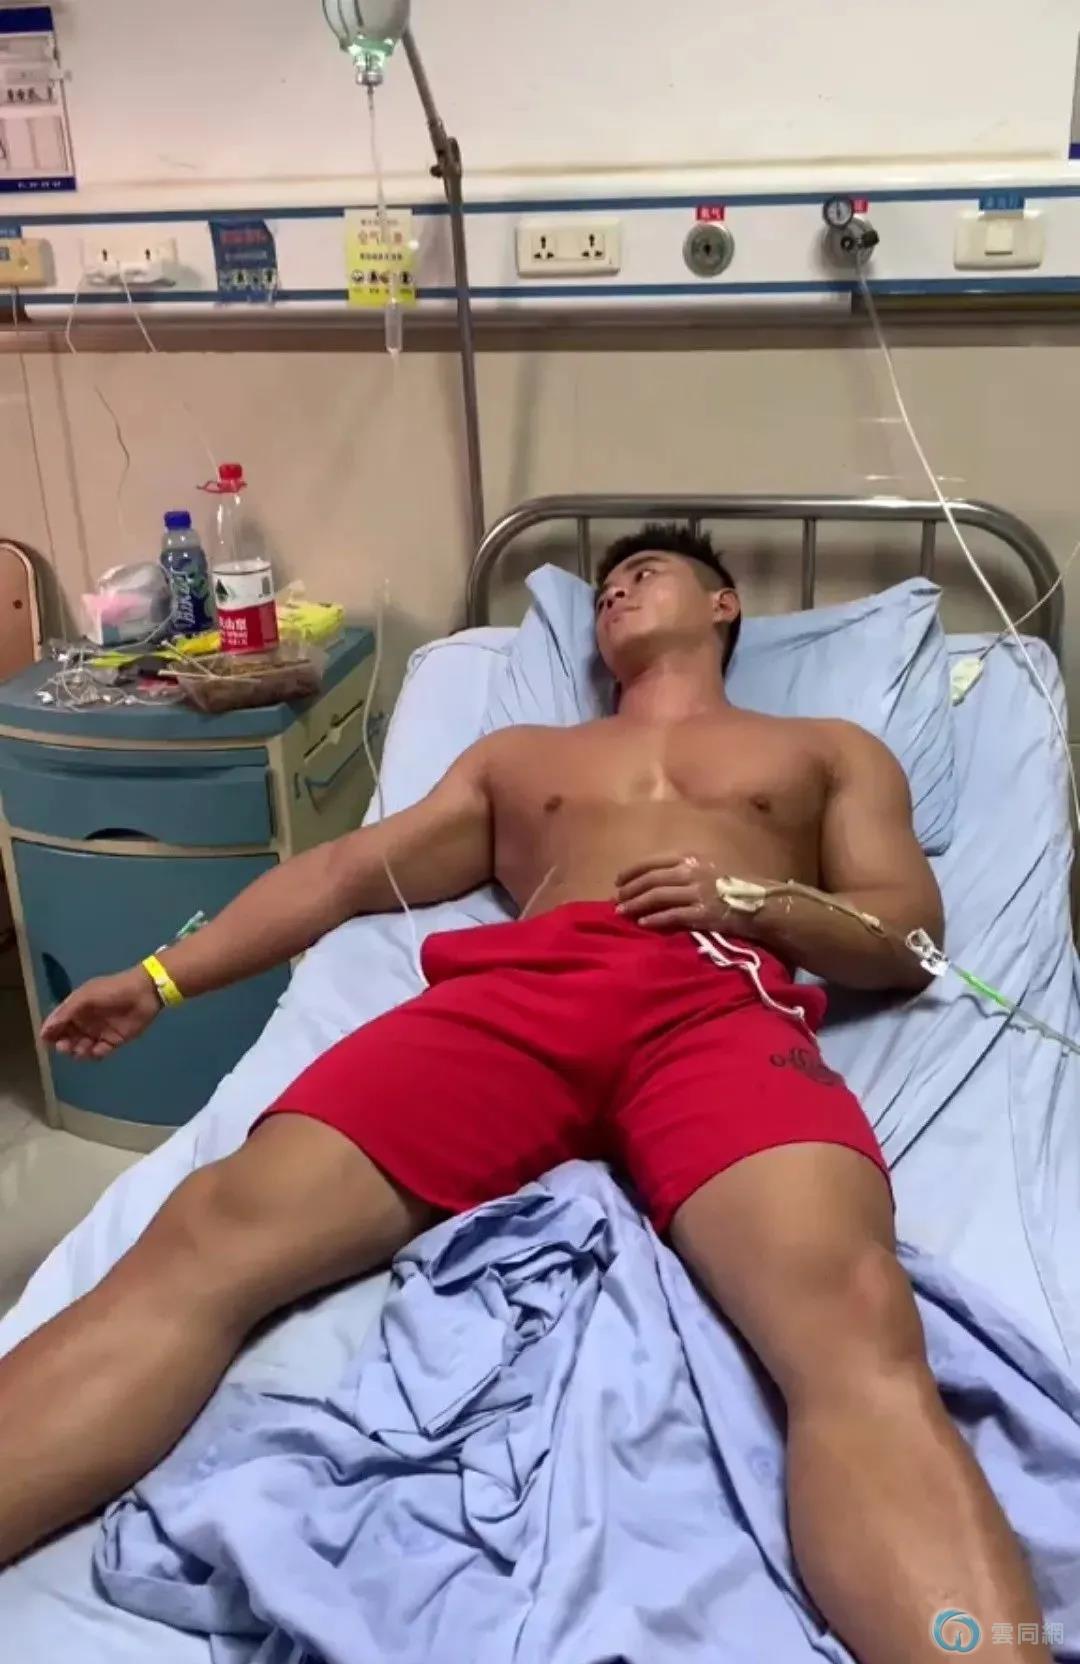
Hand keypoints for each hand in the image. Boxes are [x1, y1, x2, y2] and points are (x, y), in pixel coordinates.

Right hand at [40, 967, 162, 1059]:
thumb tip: (44, 1030)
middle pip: (67, 1038)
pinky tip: (97, 1050)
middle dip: (63, 1044)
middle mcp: (85, 1021)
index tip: (47, 1040)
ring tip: (84, 1048)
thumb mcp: (85, 996)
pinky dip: (95, 1054)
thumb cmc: (112, 990)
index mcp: (76, 1008)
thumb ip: (65, 1013)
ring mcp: (99, 1032)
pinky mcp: (114, 1041)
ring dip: (78, 1051)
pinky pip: (99, 1052)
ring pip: (81, 1048)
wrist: (144, 992)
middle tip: (66, 1046)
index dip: (50, 1033)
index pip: (57, 1024)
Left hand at [616, 853, 763, 933]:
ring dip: (635, 905)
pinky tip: (643, 924)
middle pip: (650, 880)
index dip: (631, 871)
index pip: (652, 861)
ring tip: (621, 913)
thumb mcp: (708, 866)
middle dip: (628, 890)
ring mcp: (696, 892)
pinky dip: (654, 920)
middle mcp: (691, 872)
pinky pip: (671, 916)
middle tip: (616, 900)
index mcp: (691, 857)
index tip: (618, 881)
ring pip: (656, 897)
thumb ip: (683, 868)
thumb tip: (654, 878)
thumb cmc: (733, 884)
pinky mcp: (702, 913)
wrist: (760, 903)